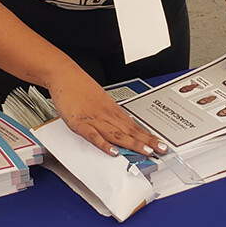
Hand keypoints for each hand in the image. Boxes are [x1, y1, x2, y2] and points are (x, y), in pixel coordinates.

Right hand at [49, 72, 167, 156]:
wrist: (64, 74)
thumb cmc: (80, 87)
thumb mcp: (101, 100)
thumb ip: (111, 115)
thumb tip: (124, 125)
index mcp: (112, 110)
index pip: (134, 126)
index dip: (148, 136)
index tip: (160, 144)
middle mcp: (107, 115)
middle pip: (130, 131)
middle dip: (146, 141)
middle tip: (161, 149)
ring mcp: (94, 119)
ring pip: (116, 134)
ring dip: (132, 143)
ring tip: (145, 151)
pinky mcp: (80, 123)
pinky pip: (93, 135)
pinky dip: (103, 144)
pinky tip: (113, 152)